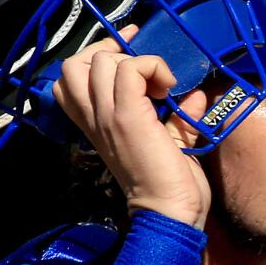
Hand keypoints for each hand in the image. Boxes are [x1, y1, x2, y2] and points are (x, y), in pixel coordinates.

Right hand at [52, 24, 211, 229]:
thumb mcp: (170, 141)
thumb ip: (177, 115)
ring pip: (99, 62)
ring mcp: (107, 117)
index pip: (70, 78)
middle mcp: (94, 118)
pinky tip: (167, 87)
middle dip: (109, 52)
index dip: (98, 56)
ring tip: (157, 85)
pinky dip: (151, 67)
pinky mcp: (127, 117)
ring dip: (132, 62)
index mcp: (96, 125)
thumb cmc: (170, 185)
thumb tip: (195, 94)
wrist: (170, 212)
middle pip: (75, 63)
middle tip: (143, 69)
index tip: (133, 54)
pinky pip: (130, 70)